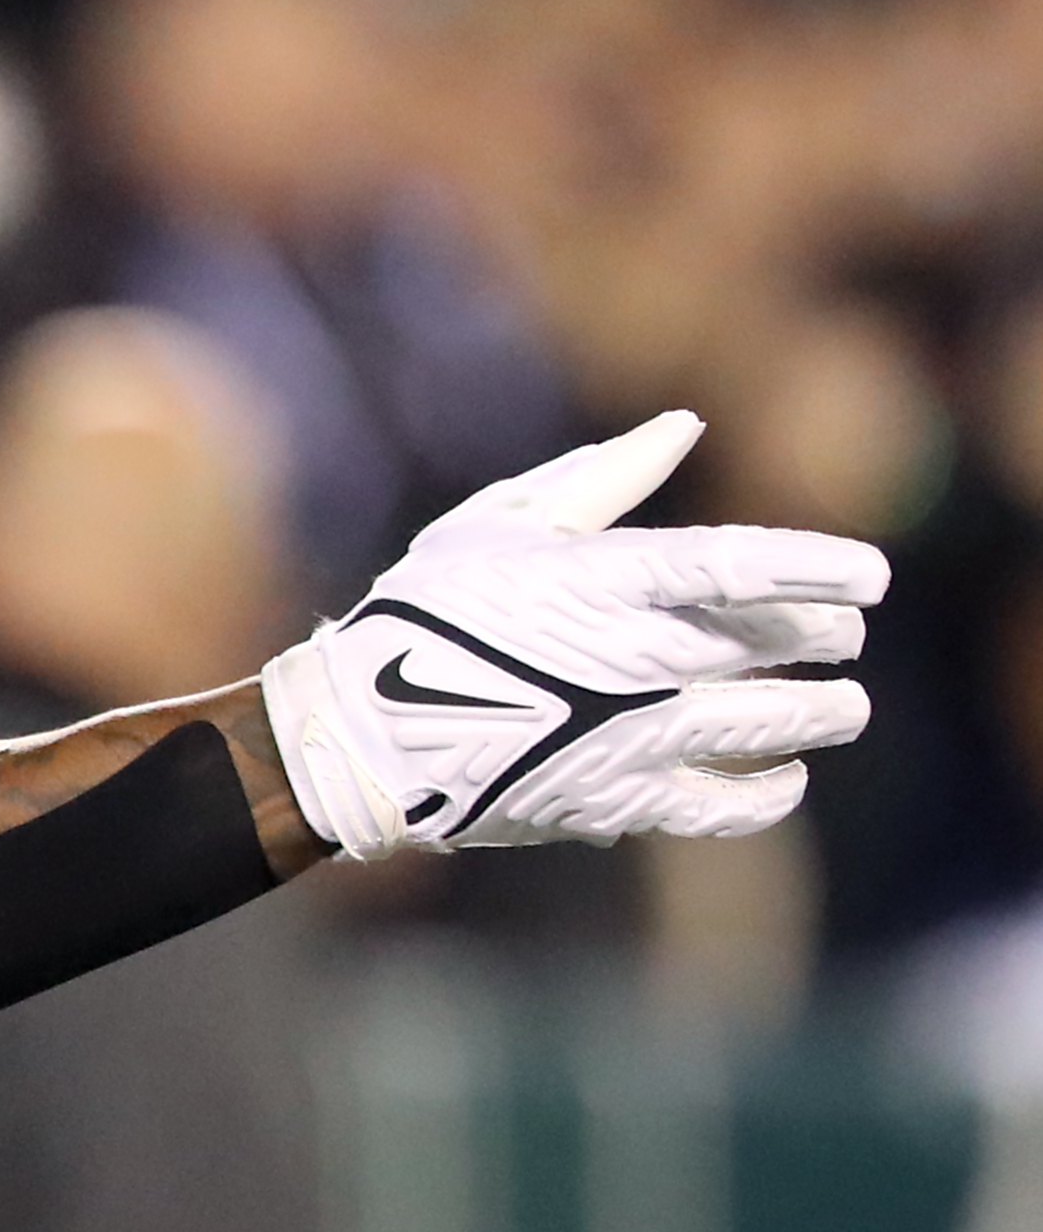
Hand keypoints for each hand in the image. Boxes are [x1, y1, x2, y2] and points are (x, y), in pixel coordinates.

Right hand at [257, 411, 885, 856]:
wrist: (359, 734)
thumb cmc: (420, 616)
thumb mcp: (497, 524)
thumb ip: (600, 478)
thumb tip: (684, 427)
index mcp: (604, 580)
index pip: (745, 564)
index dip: (819, 568)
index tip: (873, 578)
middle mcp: (634, 657)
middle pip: (774, 644)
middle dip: (823, 639)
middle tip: (841, 638)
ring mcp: (631, 733)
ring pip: (770, 724)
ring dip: (822, 717)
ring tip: (842, 711)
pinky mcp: (616, 798)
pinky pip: (723, 805)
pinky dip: (768, 794)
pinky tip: (786, 780)